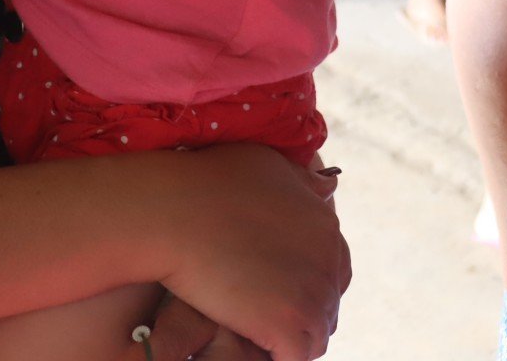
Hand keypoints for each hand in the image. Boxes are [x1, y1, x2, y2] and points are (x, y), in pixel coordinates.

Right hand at [143, 146, 349, 360]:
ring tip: (252, 327)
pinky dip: (277, 355)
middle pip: (326, 303)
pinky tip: (249, 341)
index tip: (273, 284)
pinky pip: (296, 357)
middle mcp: (329, 260)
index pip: (333, 268)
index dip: (303, 281)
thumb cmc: (207, 182)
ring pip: (314, 335)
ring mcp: (313, 294)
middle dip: (298, 309)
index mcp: (325, 224)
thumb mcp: (267, 164)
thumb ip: (302, 181)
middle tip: (258, 308)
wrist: (173, 211)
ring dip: (288, 335)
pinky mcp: (289, 324)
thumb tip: (333, 185)